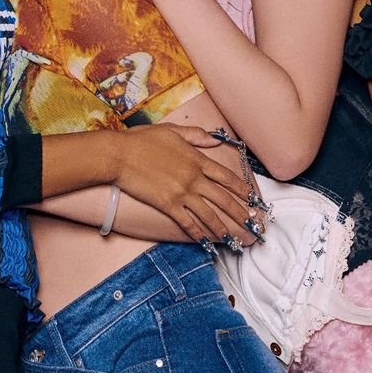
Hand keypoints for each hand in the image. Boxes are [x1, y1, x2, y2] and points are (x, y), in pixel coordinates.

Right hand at [116, 124, 257, 245]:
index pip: (226, 176)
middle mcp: (193, 177)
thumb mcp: (172, 131)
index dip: (242, 189)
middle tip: (252, 224)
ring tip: (234, 238)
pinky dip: (198, 233)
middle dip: (240, 213)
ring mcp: (181, 192)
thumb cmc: (142, 140)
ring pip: (209, 214)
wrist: (119, 154)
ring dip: (223, 228)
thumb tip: (215, 140)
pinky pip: (187, 222)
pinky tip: (205, 241)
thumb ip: (196, 136)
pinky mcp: (168, 205)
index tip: (253, 198)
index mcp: (197, 159)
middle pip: (223, 198)